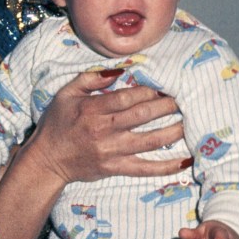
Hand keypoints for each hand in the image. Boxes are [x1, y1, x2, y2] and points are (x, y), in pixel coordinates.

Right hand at [27, 70, 187, 187]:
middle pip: (144, 115)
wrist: (47, 160)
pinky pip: (146, 168)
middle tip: (183, 99)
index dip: (149, 91)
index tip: (163, 86)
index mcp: (93, 109)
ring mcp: (112, 151)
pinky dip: (167, 166)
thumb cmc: (57, 124)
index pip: (128, 97)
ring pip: (151, 140)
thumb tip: (119, 70)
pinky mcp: (116, 169)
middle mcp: (105, 130)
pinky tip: (186, 161)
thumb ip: (91, 79)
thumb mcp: (66, 94)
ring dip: (174, 131)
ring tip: (190, 122)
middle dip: (167, 106)